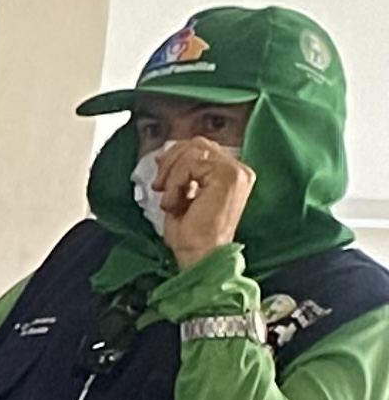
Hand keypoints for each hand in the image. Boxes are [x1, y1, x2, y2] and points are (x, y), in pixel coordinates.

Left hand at [148, 135, 255, 270]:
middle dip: (171, 161)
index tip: (160, 173)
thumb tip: (165, 156)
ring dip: (172, 176)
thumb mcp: (183, 196)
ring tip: (171, 200)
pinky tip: (176, 204)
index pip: (202, 147)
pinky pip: (191, 164)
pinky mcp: (229, 176)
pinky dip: (176, 183)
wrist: (201, 255)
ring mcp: (236, 172)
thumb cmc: (192, 235)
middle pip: (198, 143)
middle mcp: (239, 170)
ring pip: (193, 151)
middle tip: (160, 186)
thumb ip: (183, 174)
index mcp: (231, 174)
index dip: (176, 156)